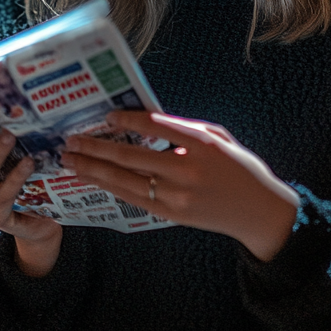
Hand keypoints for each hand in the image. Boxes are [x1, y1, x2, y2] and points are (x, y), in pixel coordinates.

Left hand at [61, 111, 297, 260]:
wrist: (259, 212)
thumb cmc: (239, 168)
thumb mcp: (218, 138)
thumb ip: (184, 129)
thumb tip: (145, 120)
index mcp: (202, 144)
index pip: (156, 126)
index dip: (127, 120)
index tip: (106, 116)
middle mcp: (188, 169)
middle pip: (131, 155)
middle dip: (96, 147)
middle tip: (72, 140)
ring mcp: (178, 195)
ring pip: (126, 180)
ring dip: (93, 169)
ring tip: (71, 160)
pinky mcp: (173, 214)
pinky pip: (133, 197)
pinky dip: (110, 187)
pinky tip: (92, 179)